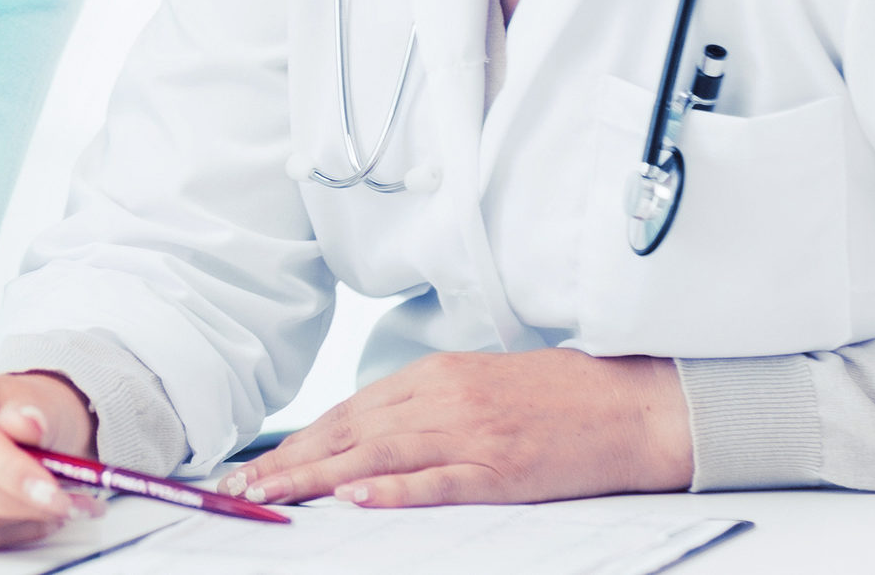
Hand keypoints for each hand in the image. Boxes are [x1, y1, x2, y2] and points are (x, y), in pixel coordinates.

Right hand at [0, 371, 104, 551]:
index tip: (52, 491)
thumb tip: (29, 424)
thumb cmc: (10, 410)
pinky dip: (2, 535)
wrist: (1, 424)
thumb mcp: (30, 397)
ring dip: (17, 518)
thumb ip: (30, 411)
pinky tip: (29, 520)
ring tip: (56, 506)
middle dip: (18, 502)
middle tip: (66, 504)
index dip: (9, 470)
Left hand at [226, 349, 690, 507]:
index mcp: (436, 376)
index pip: (349, 412)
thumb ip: (426, 403)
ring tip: (271, 496)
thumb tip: (368, 434)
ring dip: (316, 478)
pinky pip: (438, 481)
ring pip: (377, 456)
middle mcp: (445, 399)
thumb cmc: (560, 397)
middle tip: (240, 488)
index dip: (299, 441)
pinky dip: (393, 490)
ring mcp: (473, 434)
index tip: (258, 465)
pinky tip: (354, 499)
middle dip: (290, 462)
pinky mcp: (504, 469)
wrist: (634, 405)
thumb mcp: (481, 384)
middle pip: (350, 433)